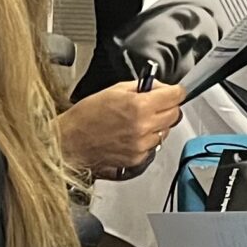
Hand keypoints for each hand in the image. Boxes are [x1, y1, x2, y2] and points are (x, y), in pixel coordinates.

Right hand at [56, 81, 183, 178]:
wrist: (70, 142)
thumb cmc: (86, 117)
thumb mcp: (114, 90)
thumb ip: (141, 87)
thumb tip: (159, 87)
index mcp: (139, 107)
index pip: (176, 96)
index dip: (175, 91)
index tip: (173, 91)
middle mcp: (144, 128)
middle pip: (175, 114)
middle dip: (167, 107)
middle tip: (154, 104)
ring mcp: (142, 146)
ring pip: (166, 131)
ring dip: (158, 125)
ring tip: (137, 121)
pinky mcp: (138, 160)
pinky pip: (153, 146)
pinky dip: (147, 140)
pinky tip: (131, 135)